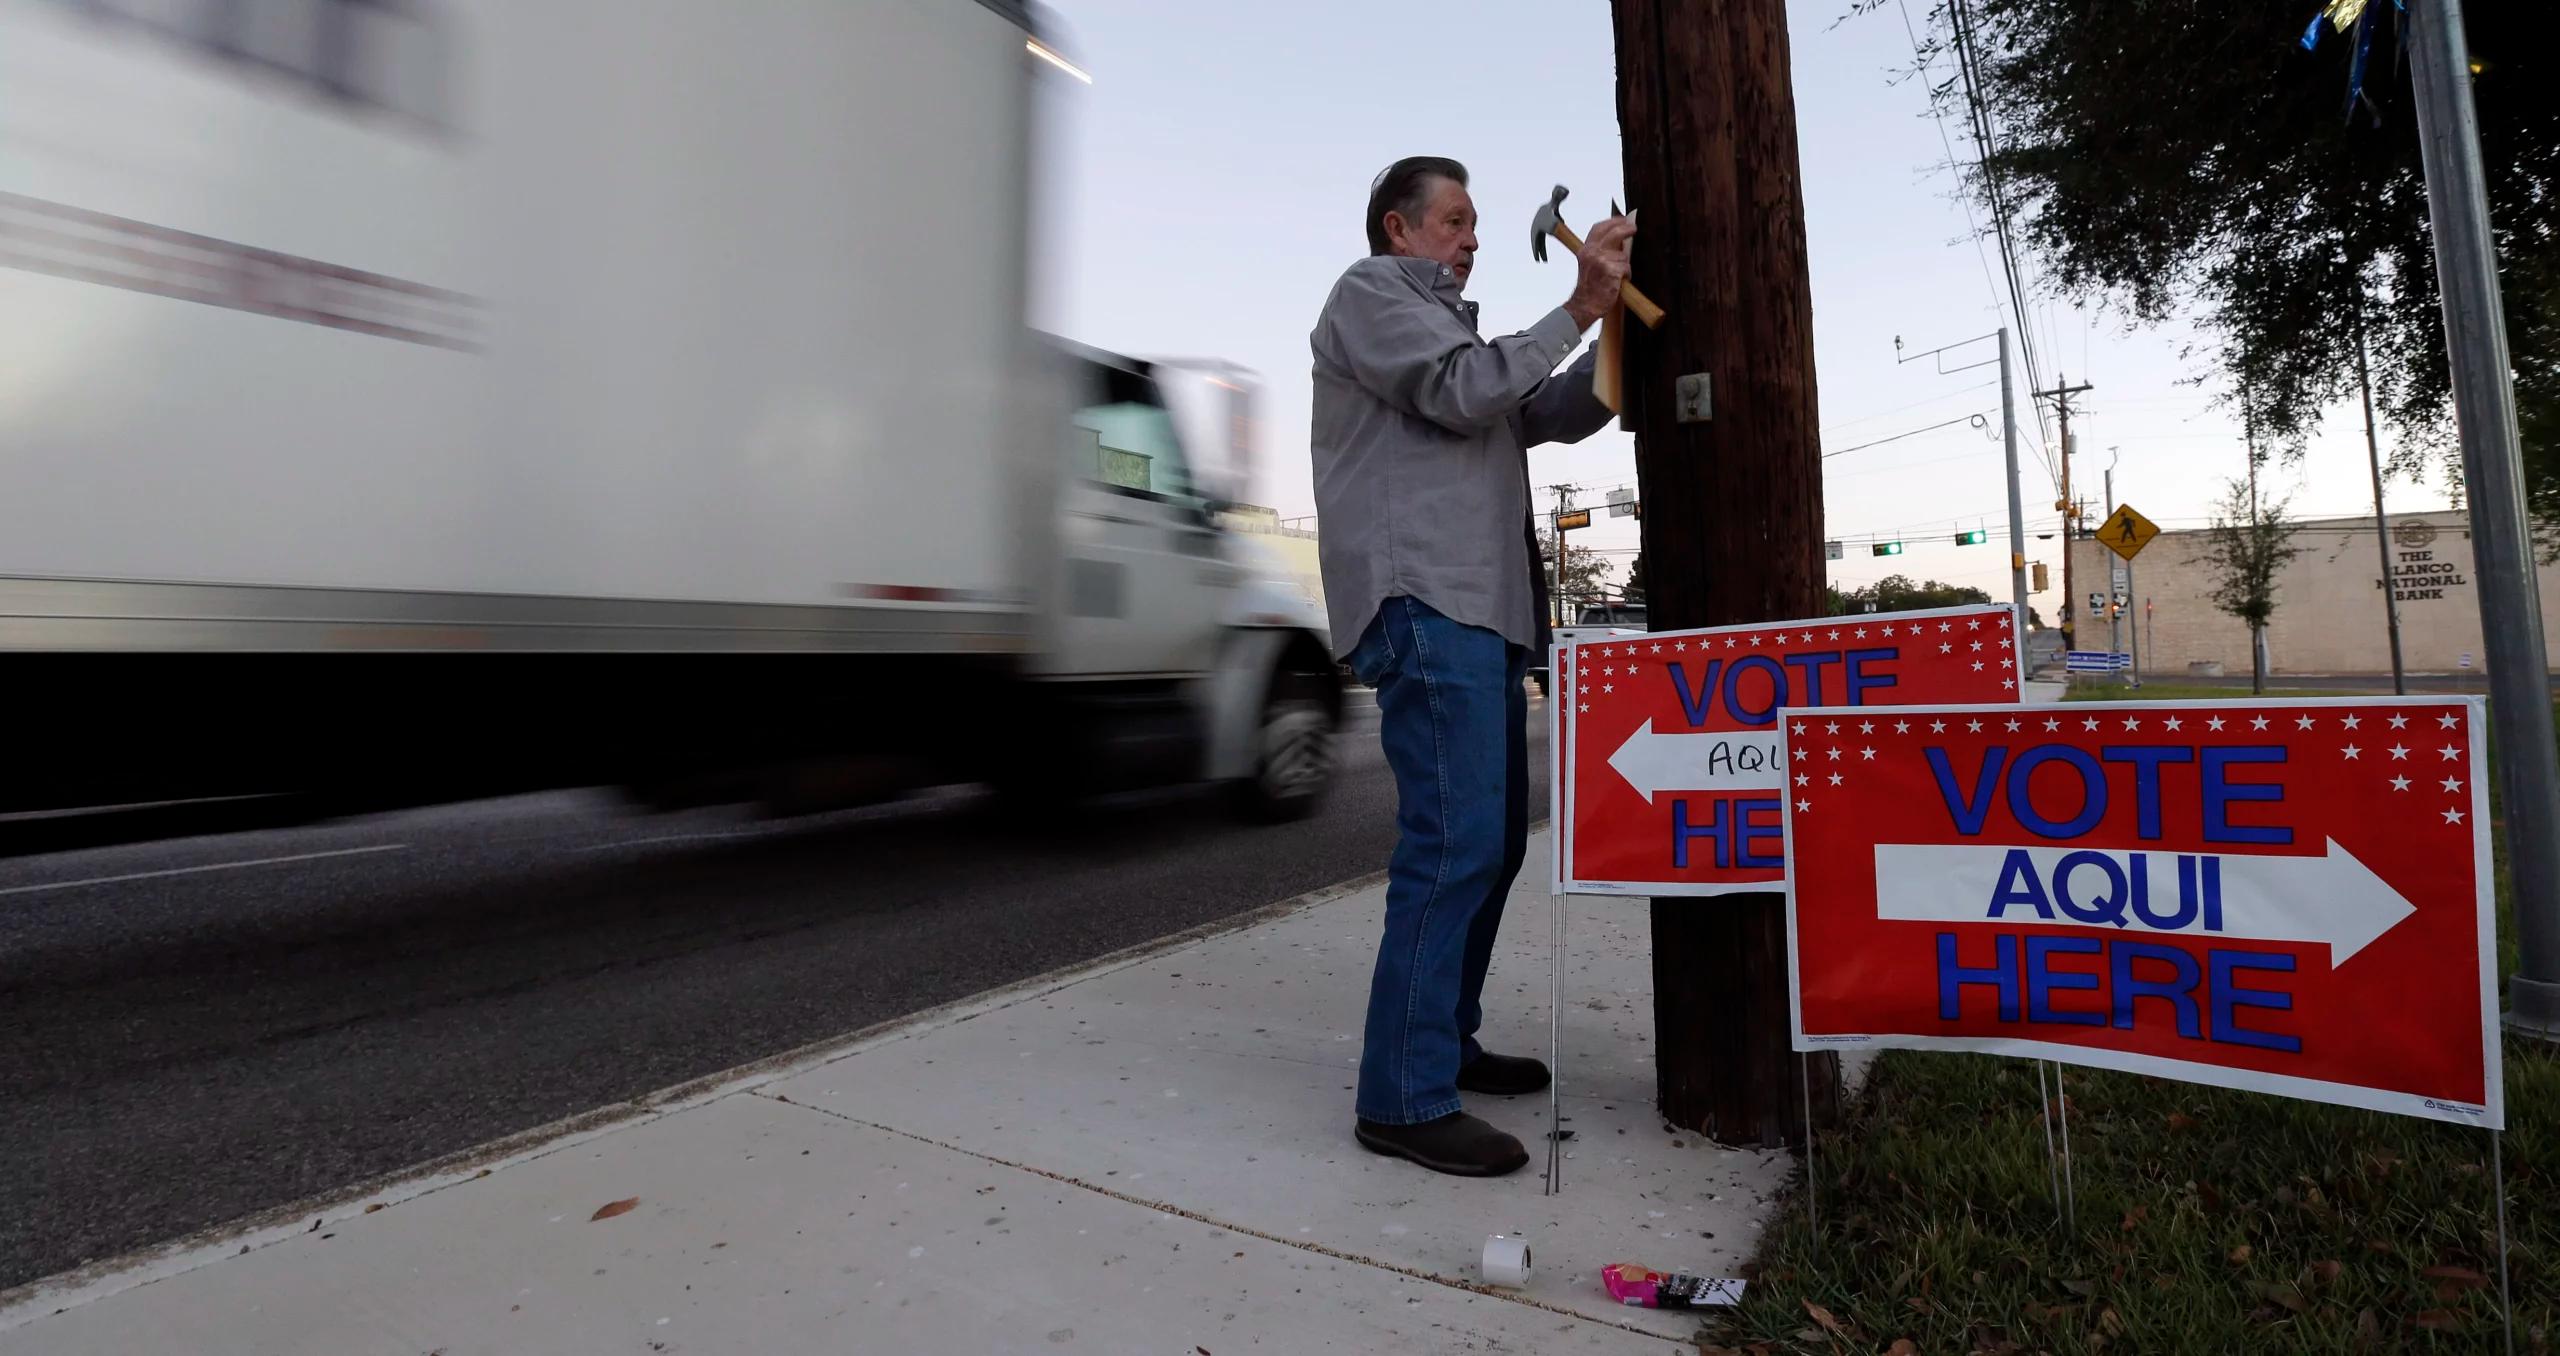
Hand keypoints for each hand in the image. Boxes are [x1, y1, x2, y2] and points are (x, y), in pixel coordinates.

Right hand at [1563, 213, 1635, 329]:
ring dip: (1624, 265)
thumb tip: (1617, 241)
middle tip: (1633, 228)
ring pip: (1623, 255)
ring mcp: (1601, 261)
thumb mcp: (1588, 264)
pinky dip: (1626, 275)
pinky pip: (1626, 268)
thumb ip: (1599, 251)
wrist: (1585, 305)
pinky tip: (1619, 282)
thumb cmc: (1588, 288)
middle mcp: (1592, 252)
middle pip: (1614, 233)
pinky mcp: (1611, 271)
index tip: (1622, 220)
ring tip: (1617, 275)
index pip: (1599, 228)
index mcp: (1585, 250)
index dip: (1612, 222)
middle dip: (1626, 228)